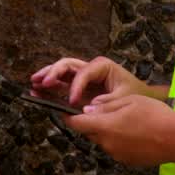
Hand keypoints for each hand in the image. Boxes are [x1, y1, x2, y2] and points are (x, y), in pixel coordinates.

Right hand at [30, 56, 149, 107]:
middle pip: (67, 65)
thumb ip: (107, 103)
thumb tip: (87, 108)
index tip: (72, 101)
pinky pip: (62, 85)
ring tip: (33, 83)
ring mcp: (83, 78)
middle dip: (53, 72)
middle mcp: (90, 69)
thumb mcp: (125, 97)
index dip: (76, 86)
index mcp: (102, 66)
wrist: (141, 97)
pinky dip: (50, 87)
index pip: (83, 73)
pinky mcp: (79, 88)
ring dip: (47, 76)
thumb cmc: (134, 94)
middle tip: (42, 82)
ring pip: (61, 72)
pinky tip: (37, 91)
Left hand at [64, 93, 174, 166]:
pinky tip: (135, 133)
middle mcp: (106, 143)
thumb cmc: (155, 115)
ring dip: (108, 132)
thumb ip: (105, 106)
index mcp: (104, 126)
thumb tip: (88, 110)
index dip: (68, 116)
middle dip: (93, 123)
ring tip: (127, 122)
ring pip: (104, 140)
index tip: (66, 110)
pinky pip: (116, 148)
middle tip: (106, 111)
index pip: (76, 123)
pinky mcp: (126, 161)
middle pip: (90, 132)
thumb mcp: (129, 101)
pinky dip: (120, 141)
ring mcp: (116, 154)